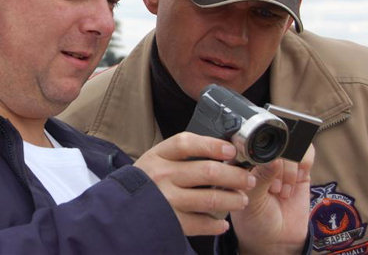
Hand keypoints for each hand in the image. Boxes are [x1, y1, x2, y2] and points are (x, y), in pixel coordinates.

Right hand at [133, 132, 256, 235]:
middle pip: (207, 172)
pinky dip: (216, 224)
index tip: (231, 151)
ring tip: (242, 200)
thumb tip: (220, 151)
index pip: (186, 143)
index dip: (212, 145)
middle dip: (234, 176)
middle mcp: (162, 176)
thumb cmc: (145, 182)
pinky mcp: (171, 221)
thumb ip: (181, 155)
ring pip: (210, 198)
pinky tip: (222, 224)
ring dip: (232, 199)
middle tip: (247, 179)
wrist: (120, 209)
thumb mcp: (156, 160)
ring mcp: (167, 199)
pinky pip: (202, 223)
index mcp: (158, 156)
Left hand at [231, 144, 314, 254]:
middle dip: (276, 164)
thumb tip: (274, 157)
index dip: (258, 152)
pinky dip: (304, 163)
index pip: (248, 140)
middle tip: (273, 187)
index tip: (262, 168)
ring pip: (291, 144)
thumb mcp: (251, 200)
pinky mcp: (299, 168)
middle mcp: (259, 157)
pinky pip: (306, 151)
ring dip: (289, 168)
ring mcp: (280, 161)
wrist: (275, 238)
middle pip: (273, 141)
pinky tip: (296, 181)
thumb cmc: (253, 218)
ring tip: (281, 190)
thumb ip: (260, 178)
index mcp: (239, 159)